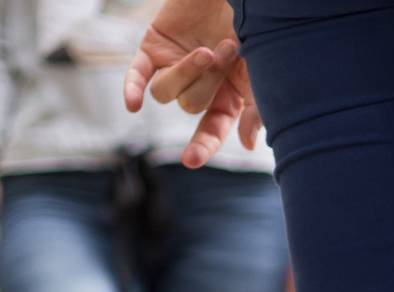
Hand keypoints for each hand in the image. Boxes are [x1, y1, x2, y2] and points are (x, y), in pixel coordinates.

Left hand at [124, 0, 262, 167]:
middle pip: (189, 106)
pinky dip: (133, 88)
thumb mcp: (260, 75)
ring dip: (185, 73)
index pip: (210, 131)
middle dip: (207, 82)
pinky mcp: (153, 47)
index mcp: (226, 98)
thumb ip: (255, 110)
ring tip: (206, 49)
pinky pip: (137, 75)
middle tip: (227, 51)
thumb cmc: (253, 30)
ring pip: (165, 93)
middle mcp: (199, 86)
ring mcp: (174, 66)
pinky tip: (132, 105)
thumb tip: (248, 144)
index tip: (190, 159)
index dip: (201, 146)